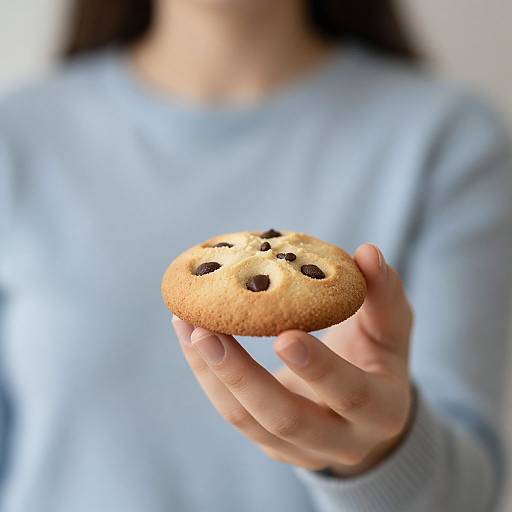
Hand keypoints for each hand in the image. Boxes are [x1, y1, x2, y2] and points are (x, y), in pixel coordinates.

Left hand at [172, 243, 413, 476]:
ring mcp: (298, 449)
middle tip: (207, 331)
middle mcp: (340, 441)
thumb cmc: (378, 359)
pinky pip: (233, 412)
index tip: (284, 334)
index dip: (318, 368)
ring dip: (212, 372)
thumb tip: (368, 251)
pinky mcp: (269, 441)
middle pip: (286, 420)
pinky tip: (191, 335)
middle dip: (242, 377)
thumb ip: (384, 294)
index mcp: (381, 411)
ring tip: (186, 324)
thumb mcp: (392, 330)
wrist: (365, 411)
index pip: (350, 395)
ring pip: (247, 420)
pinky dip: (208, 374)